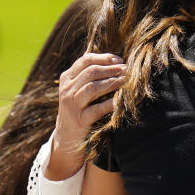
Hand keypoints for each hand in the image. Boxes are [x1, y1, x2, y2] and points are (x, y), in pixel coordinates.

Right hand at [47, 52, 125, 179]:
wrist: (67, 136)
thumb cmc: (80, 108)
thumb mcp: (80, 89)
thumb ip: (92, 75)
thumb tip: (117, 61)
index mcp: (67, 78)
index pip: (85, 60)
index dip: (105, 58)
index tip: (120, 60)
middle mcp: (67, 89)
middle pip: (91, 72)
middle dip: (112, 69)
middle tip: (127, 70)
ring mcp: (72, 105)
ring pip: (93, 88)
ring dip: (113, 83)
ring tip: (127, 81)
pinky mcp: (79, 120)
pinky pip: (97, 109)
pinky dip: (111, 103)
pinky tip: (121, 100)